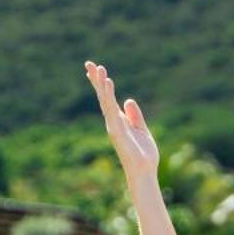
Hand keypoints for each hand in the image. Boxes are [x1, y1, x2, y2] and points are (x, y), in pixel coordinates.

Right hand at [85, 59, 159, 187]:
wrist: (144, 171)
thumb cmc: (143, 154)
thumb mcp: (141, 129)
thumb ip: (135, 115)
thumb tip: (128, 100)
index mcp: (119, 120)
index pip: (107, 99)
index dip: (101, 85)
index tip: (95, 70)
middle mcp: (113, 121)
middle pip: (102, 97)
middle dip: (96, 80)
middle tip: (89, 63)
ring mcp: (113, 125)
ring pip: (105, 101)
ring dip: (101, 84)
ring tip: (98, 68)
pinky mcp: (117, 130)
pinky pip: (112, 109)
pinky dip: (109, 96)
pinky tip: (108, 84)